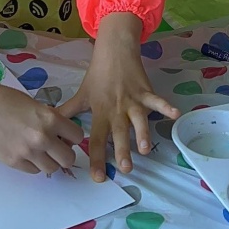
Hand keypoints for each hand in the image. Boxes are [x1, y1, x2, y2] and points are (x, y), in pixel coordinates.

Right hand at [0, 55, 82, 174]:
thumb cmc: (6, 99)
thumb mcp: (35, 105)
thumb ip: (50, 120)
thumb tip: (61, 135)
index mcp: (51, 119)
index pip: (77, 136)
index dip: (72, 137)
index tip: (66, 136)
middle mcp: (43, 137)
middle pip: (68, 158)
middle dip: (65, 153)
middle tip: (56, 148)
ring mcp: (28, 152)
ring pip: (52, 168)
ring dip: (50, 161)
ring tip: (40, 152)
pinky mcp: (14, 162)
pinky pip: (33, 171)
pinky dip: (34, 165)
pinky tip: (26, 154)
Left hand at [58, 13, 178, 181]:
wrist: (114, 50)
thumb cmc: (98, 75)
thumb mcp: (82, 94)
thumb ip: (68, 112)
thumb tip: (52, 126)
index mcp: (100, 112)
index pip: (96, 139)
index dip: (96, 158)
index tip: (98, 177)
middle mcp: (116, 110)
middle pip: (119, 133)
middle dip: (122, 150)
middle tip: (126, 169)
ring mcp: (132, 101)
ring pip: (138, 120)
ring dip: (142, 133)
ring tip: (145, 149)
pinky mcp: (146, 91)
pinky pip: (157, 100)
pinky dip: (166, 107)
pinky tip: (176, 114)